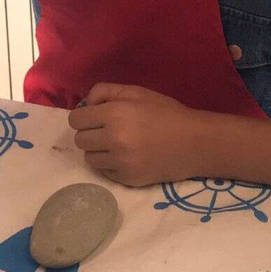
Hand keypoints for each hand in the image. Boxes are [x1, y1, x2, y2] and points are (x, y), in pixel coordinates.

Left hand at [68, 83, 208, 186]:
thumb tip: (85, 105)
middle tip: (106, 131)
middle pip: (80, 140)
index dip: (83, 117)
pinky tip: (127, 157)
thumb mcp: (136, 92)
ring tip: (117, 144)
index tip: (94, 117)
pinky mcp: (127, 179)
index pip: (76, 120)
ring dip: (98, 150)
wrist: (194, 143)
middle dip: (90, 133)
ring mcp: (120, 162)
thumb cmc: (165, 113)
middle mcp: (113, 140)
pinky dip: (110, 164)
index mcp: (114, 114)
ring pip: (89, 158)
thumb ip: (105, 92)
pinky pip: (104, 171)